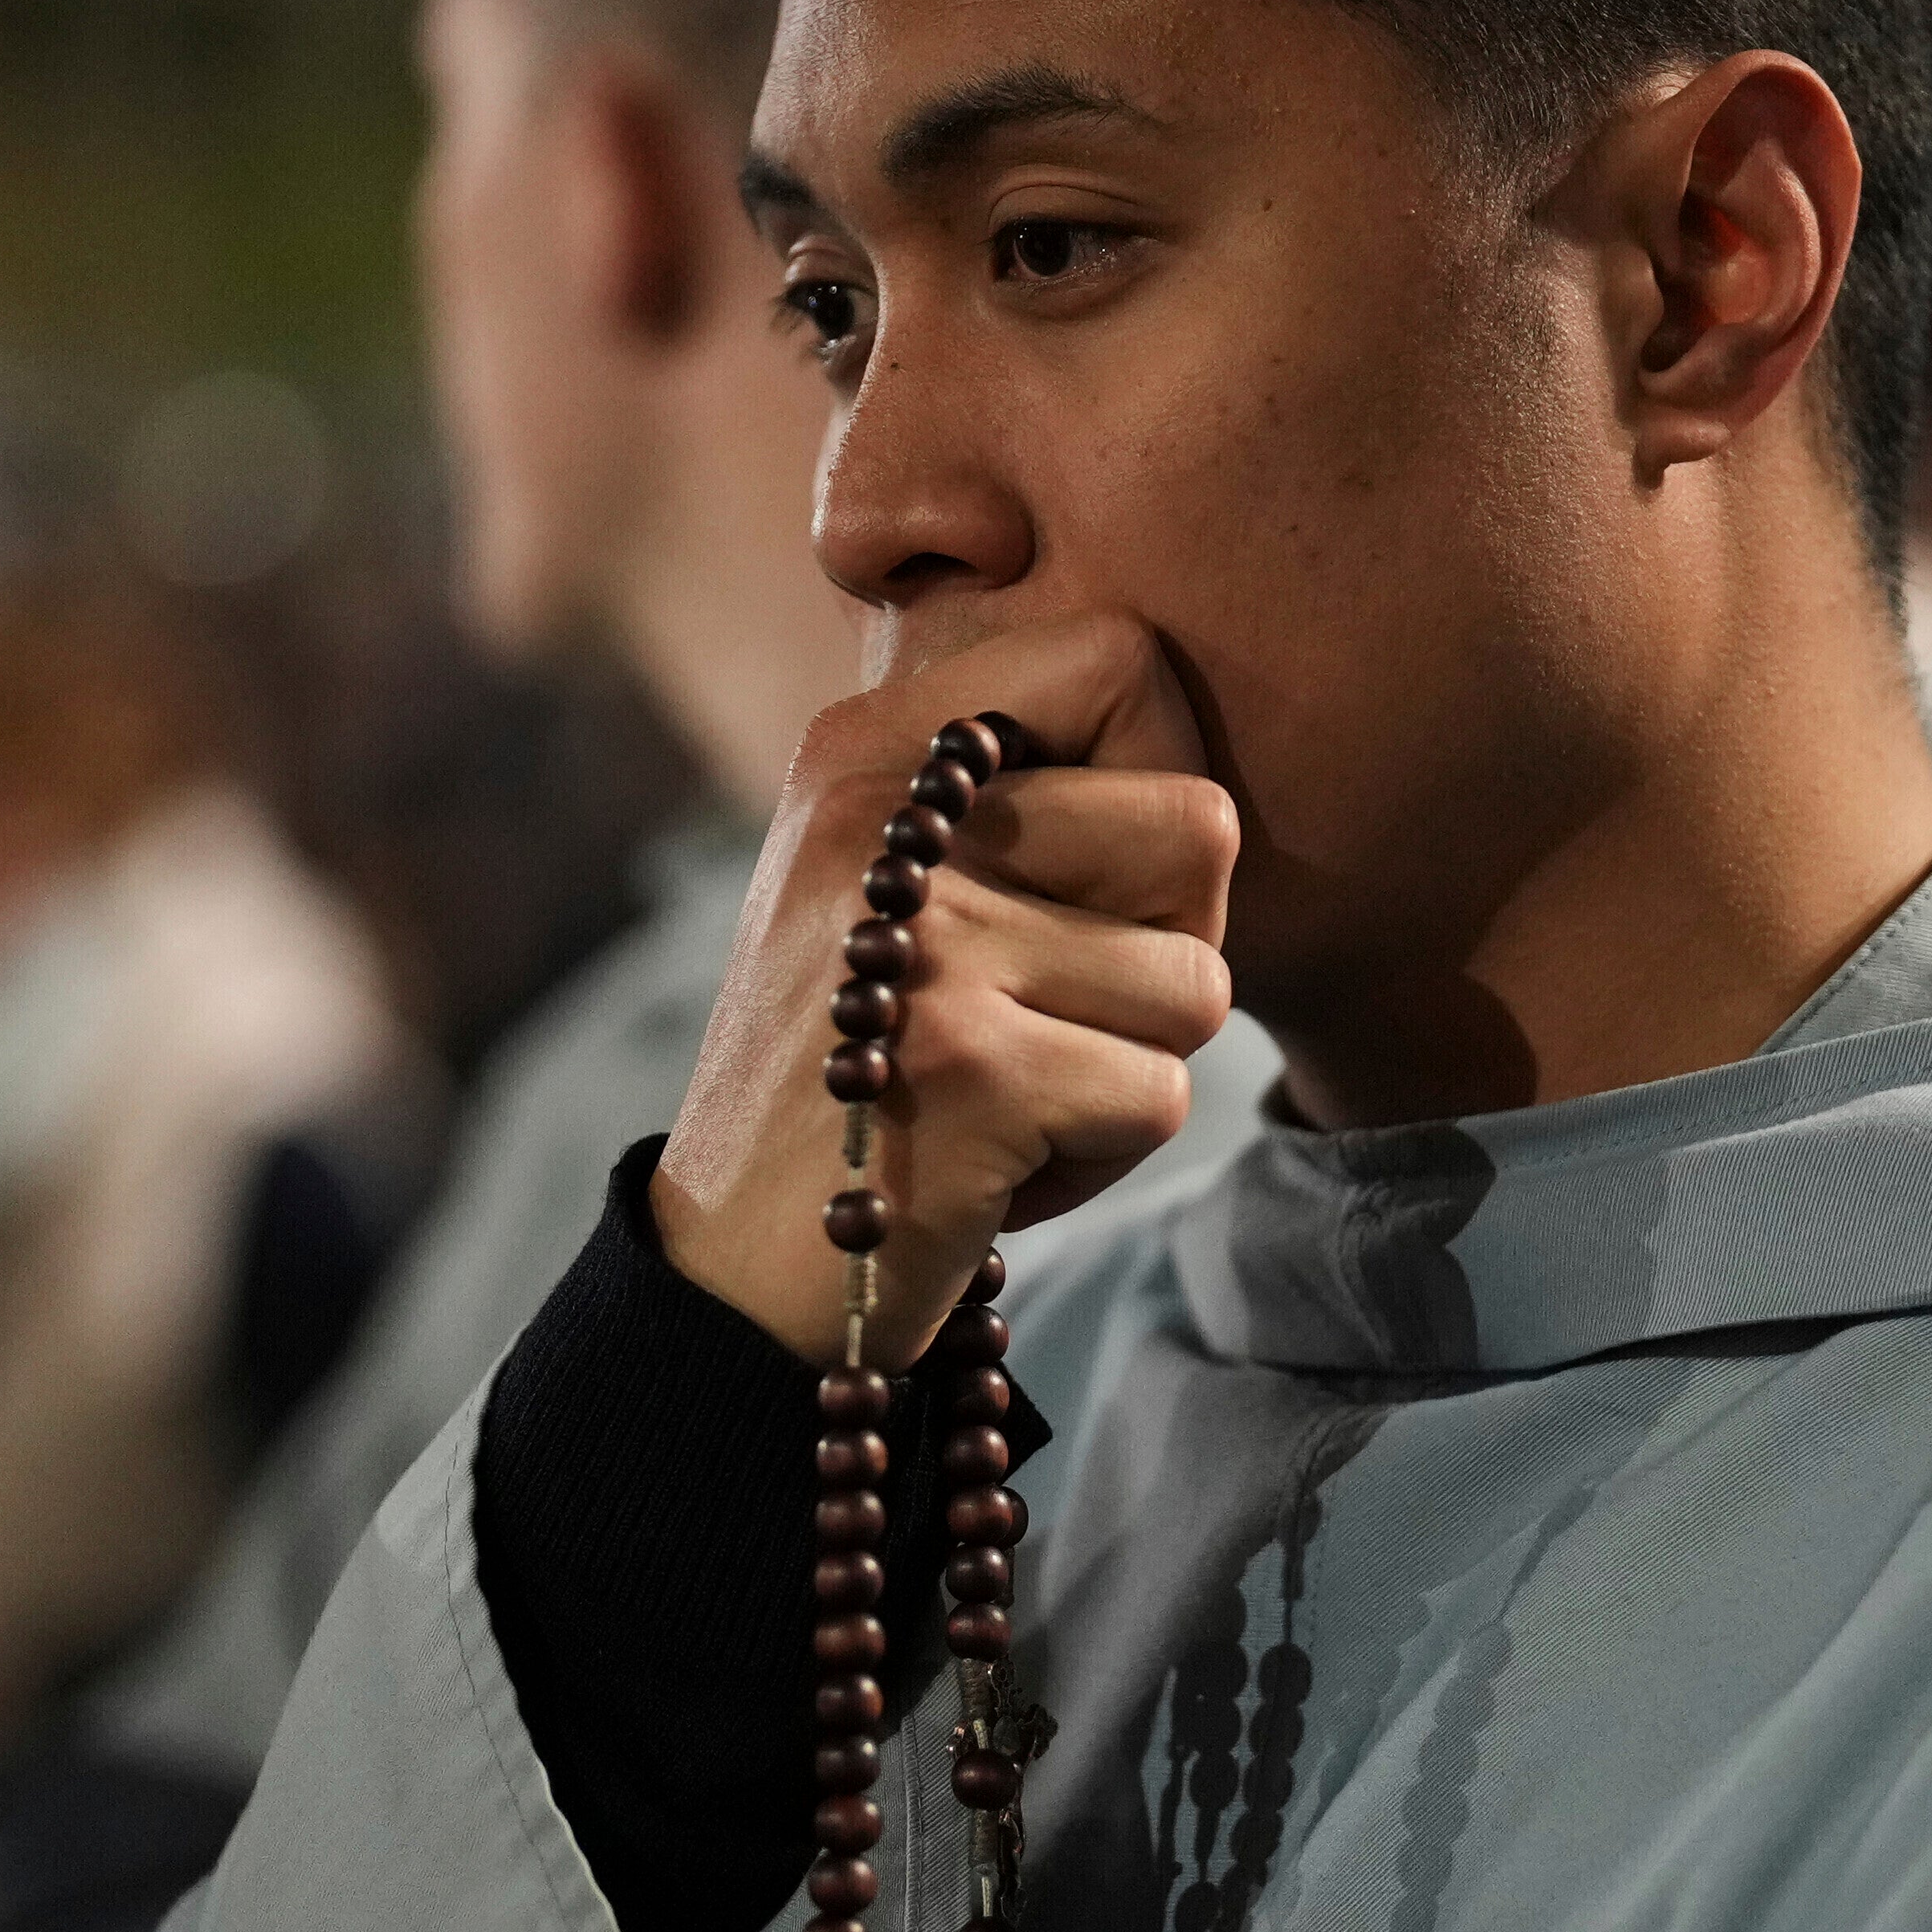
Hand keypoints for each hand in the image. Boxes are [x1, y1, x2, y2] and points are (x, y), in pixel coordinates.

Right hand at [654, 617, 1237, 1365]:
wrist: (728, 1272)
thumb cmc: (852, 1073)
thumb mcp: (885, 886)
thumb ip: (1016, 798)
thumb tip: (1202, 790)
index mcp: (864, 750)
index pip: (1119, 659)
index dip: (1158, 771)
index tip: (1089, 875)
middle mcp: (888, 822)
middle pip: (1198, 827)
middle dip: (1167, 948)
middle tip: (1052, 1014)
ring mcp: (931, 945)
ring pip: (1197, 982)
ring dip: (1130, 1067)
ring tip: (1011, 1094)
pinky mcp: (977, 1070)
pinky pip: (1161, 1095)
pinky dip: (1101, 1157)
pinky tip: (994, 1167)